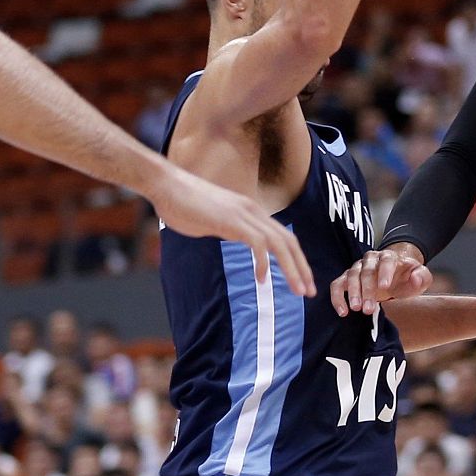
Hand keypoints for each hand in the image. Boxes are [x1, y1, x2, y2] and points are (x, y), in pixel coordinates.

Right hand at [146, 166, 315, 297]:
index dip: (296, 260)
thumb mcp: (215, 220)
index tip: (302, 280)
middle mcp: (254, 212)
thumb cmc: (184, 203)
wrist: (165, 184)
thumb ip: (230, 229)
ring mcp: (245, 215)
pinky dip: (264, 263)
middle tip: (310, 291)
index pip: (285, 238)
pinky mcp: (232, 220)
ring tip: (298, 290)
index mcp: (253, 212)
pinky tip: (263, 279)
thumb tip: (234, 238)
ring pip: (280, 244)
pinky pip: (258, 243)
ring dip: (292, 269)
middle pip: (290, 242)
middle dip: (302, 268)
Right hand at [332, 242, 431, 315]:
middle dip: (366, 290)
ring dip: (352, 293)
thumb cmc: (407, 277)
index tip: (384, 287)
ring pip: (351, 277)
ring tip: (356, 309)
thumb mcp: (420, 277)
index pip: (386, 261)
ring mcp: (357, 268)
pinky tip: (342, 311)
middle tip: (368, 308)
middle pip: (366, 271)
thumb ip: (422, 277)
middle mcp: (371, 260)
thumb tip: (415, 278)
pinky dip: (337, 297)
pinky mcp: (347, 278)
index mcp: (390, 257)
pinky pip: (337, 285)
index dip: (384, 273)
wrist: (396, 275)